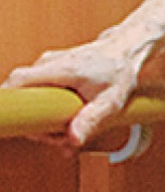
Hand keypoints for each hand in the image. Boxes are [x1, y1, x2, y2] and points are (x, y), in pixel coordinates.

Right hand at [3, 33, 141, 150]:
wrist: (125, 50)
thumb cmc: (119, 72)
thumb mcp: (111, 101)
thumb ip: (91, 121)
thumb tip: (73, 141)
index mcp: (62, 68)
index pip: (19, 79)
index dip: (9, 100)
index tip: (16, 121)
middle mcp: (49, 63)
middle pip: (22, 93)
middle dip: (35, 121)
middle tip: (57, 138)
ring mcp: (48, 64)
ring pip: (30, 94)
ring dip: (43, 117)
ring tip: (66, 131)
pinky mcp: (50, 68)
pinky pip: (38, 90)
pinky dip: (47, 107)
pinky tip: (65, 121)